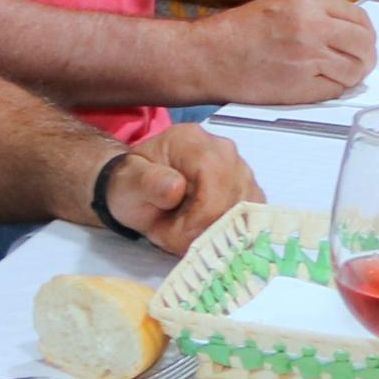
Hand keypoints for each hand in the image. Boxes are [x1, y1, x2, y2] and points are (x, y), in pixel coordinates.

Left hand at [94, 124, 260, 252]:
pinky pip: (250, 215)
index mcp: (191, 141)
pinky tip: (201, 232)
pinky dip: (229, 232)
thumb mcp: (128, 182)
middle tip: (172, 238)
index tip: (172, 235)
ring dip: (214, 232)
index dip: (200, 216)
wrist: (140, 187)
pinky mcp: (246, 189)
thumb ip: (149, 182)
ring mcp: (239, 168)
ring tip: (183, 233)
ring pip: (244, 210)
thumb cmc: (133, 183)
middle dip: (204, 228)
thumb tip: (176, 188)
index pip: (215, 178)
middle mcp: (222, 149)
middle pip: (234, 196)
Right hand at [195, 0, 378, 100]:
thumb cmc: (238, 32)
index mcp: (307, 1)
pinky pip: (337, 90)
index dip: (365, 34)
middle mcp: (312, 26)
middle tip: (359, 63)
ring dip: (353, 76)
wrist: (208, 57)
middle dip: (366, 56)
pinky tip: (323, 85)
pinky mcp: (301, 86)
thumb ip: (317, 13)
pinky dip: (336, 90)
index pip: (360, 18)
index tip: (360, 42)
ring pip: (356, 70)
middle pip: (365, 44)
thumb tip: (350, 30)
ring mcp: (308, 57)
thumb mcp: (281, 4)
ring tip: (340, 75)